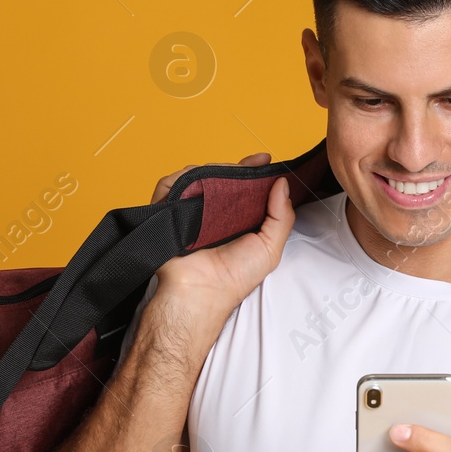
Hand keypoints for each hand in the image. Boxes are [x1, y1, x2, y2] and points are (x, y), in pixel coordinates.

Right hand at [153, 153, 294, 322]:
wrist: (202, 291)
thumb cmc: (234, 277)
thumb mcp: (270, 247)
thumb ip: (282, 216)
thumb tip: (283, 184)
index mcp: (236, 219)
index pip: (243, 186)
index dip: (252, 170)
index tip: (264, 160)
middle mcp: (212, 212)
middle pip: (219, 175)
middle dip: (232, 167)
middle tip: (245, 167)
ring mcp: (189, 210)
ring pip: (196, 175)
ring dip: (208, 171)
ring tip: (219, 180)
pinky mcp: (167, 210)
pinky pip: (171, 184)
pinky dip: (181, 179)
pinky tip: (194, 185)